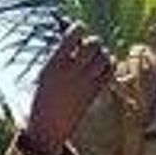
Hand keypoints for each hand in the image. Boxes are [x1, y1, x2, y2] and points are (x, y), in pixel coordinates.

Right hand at [25, 24, 115, 154]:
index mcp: (54, 64)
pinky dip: (109, 64)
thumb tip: (75, 34)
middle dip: (93, 41)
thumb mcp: (45, 73)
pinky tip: (101, 66)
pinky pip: (110, 69)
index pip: (74, 34)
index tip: (76, 31)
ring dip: (102, 52)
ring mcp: (86, 82)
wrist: (49, 126)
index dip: (78, 28)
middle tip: (88, 46)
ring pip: (105, 56)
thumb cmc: (44, 95)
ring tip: (95, 57)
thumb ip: (60, 55)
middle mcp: (71, 71)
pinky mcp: (96, 91)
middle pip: (93, 43)